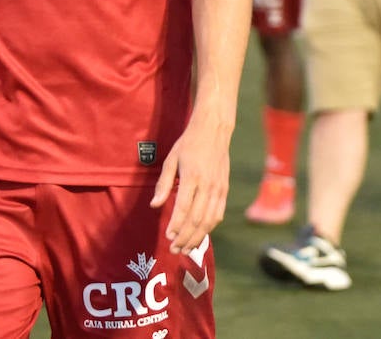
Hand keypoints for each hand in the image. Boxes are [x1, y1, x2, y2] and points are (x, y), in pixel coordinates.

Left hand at [150, 112, 231, 253]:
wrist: (213, 132)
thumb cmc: (188, 144)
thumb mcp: (171, 160)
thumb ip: (163, 184)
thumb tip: (155, 205)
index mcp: (192, 177)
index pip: (184, 208)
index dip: (176, 225)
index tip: (168, 237)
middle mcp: (208, 186)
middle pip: (197, 219)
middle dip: (186, 237)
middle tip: (175, 249)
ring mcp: (219, 189)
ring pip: (210, 220)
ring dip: (198, 236)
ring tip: (186, 247)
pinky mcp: (225, 190)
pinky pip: (218, 213)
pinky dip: (210, 227)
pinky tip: (200, 235)